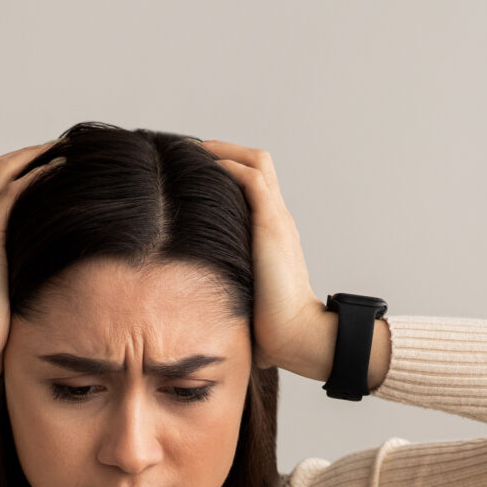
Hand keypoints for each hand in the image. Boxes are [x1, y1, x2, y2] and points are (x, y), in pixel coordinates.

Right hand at [0, 143, 57, 379]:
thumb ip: (10, 284)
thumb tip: (36, 291)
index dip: (15, 173)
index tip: (46, 168)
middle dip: (26, 155)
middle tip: (60, 148)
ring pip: (1, 172)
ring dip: (34, 156)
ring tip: (65, 149)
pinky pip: (12, 192)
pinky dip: (36, 174)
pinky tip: (60, 167)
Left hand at [203, 141, 386, 389]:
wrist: (296, 335)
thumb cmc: (268, 328)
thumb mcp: (241, 294)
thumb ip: (226, 284)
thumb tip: (192, 304)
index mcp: (273, 234)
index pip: (255, 184)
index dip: (228, 168)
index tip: (195, 170)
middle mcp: (278, 220)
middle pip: (259, 163)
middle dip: (224, 150)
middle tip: (190, 151)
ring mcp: (278, 220)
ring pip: (256, 162)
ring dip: (223, 151)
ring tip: (192, 150)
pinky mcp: (272, 226)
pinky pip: (252, 179)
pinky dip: (228, 165)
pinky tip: (203, 167)